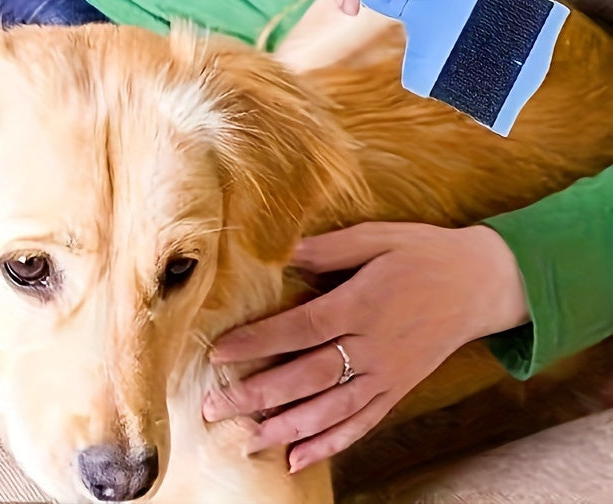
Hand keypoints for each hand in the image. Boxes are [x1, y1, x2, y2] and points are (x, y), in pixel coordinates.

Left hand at [203, 222, 528, 470]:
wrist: (482, 283)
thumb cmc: (425, 253)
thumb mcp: (378, 237)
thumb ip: (329, 249)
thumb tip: (283, 252)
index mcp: (363, 304)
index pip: (300, 329)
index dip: (258, 342)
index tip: (220, 352)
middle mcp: (373, 346)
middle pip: (307, 377)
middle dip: (257, 394)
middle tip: (215, 407)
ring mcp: (388, 374)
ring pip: (330, 410)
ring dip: (285, 428)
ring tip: (245, 439)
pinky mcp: (399, 389)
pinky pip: (362, 423)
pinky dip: (330, 444)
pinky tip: (298, 458)